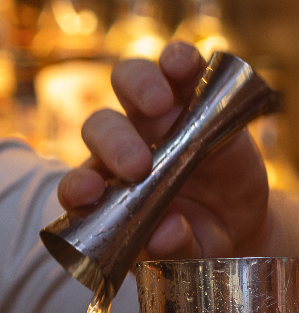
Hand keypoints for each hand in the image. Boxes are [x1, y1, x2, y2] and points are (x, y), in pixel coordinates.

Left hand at [57, 41, 270, 259]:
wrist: (235, 221)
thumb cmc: (195, 237)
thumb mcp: (188, 253)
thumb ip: (173, 248)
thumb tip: (165, 235)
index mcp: (107, 189)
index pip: (77, 183)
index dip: (76, 186)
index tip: (86, 194)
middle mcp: (123, 145)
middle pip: (101, 127)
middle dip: (114, 143)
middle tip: (139, 165)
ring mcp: (156, 117)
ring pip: (129, 82)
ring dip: (138, 86)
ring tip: (160, 106)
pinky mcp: (193, 95)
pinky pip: (178, 65)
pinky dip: (178, 59)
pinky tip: (182, 64)